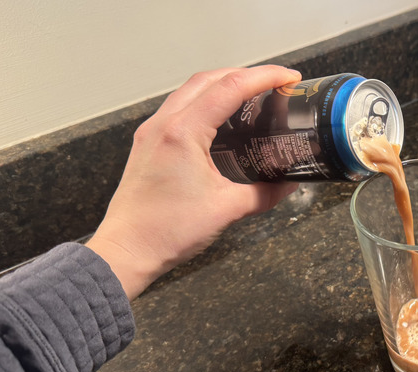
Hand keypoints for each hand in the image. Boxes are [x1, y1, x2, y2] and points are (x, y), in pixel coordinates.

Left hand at [86, 65, 301, 299]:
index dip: (264, 77)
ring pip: (190, 90)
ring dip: (222, 84)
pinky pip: (178, 108)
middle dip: (244, 74)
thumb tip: (289, 185)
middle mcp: (164, 123)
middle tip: (274, 84)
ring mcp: (152, 131)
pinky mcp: (148, 143)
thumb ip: (264, 194)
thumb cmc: (169, 231)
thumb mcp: (226, 210)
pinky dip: (204, 102)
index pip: (230, 88)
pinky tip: (221, 118)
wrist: (126, 250)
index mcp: (183, 132)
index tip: (290, 77)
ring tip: (252, 95)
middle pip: (208, 79)